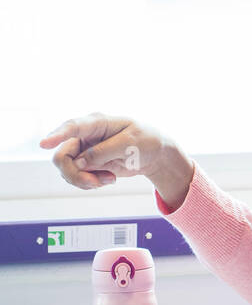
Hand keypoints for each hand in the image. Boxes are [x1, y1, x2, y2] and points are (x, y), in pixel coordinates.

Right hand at [39, 112, 178, 191]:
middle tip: (95, 182)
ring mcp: (84, 150)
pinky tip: (108, 179)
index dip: (57, 135)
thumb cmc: (146, 140)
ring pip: (66, 169)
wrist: (155, 154)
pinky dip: (90, 183)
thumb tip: (81, 162)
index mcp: (97, 122)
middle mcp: (85, 135)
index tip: (44, 144)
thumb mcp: (129, 144)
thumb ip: (104, 152)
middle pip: (62, 156)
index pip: (72, 127)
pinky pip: (76, 177)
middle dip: (75, 174)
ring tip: (109, 180)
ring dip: (85, 180)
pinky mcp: (87, 163)